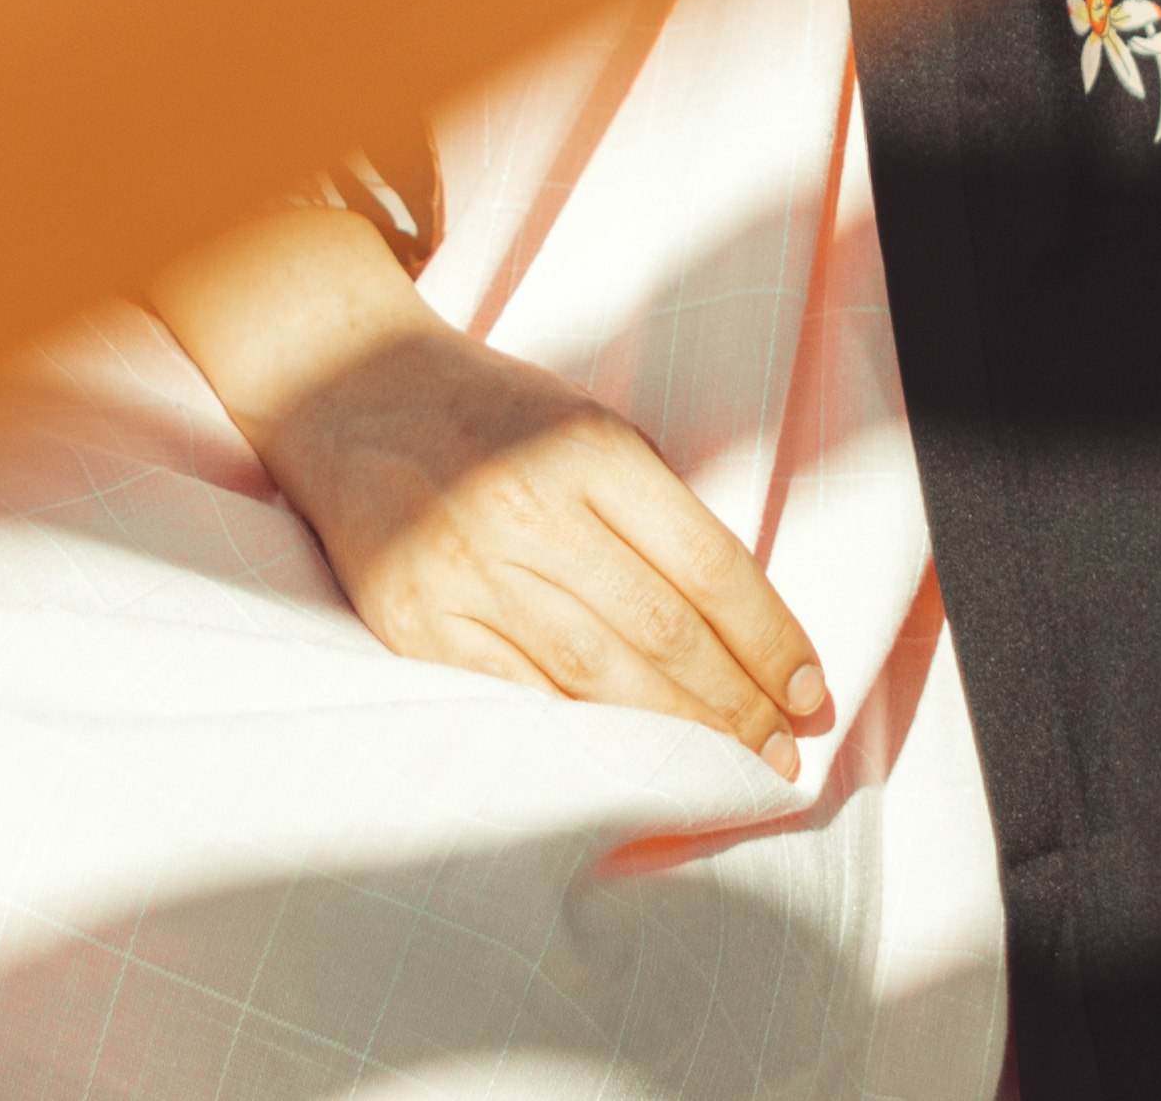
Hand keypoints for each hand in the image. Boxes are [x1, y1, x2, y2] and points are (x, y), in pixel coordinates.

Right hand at [248, 319, 834, 761]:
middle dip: (739, 706)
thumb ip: (658, 514)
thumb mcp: (591, 425)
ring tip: (732, 768)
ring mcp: (467, 570)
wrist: (350, 393)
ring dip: (680, 735)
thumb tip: (745, 629)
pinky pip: (519, 699)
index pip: (710, 566)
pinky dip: (586, 740)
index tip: (809, 694)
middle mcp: (530, 510)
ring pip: (598, 678)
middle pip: (663, 633)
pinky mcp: (417, 622)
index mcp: (589, 450)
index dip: (771, 642)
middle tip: (782, 753)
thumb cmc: (493, 415)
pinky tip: (634, 766)